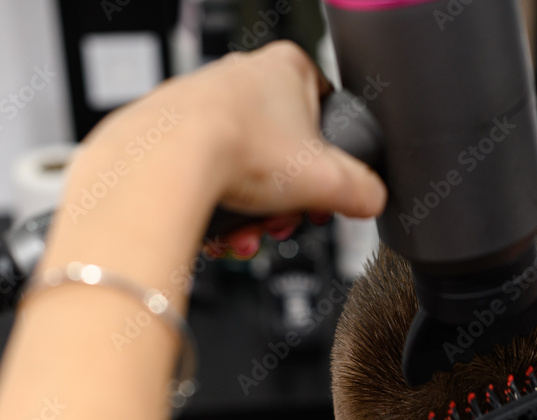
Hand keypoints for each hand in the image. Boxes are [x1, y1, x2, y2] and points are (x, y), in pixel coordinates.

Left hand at [76, 41, 385, 258]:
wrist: (164, 163)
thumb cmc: (237, 149)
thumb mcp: (327, 180)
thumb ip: (364, 190)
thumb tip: (371, 201)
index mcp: (287, 68)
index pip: (327, 113)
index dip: (331, 163)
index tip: (323, 194)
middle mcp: (241, 75)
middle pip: (283, 150)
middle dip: (286, 199)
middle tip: (283, 221)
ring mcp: (200, 98)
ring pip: (243, 166)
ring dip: (252, 211)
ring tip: (249, 234)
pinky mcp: (166, 127)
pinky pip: (205, 173)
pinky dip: (217, 205)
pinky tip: (221, 230)